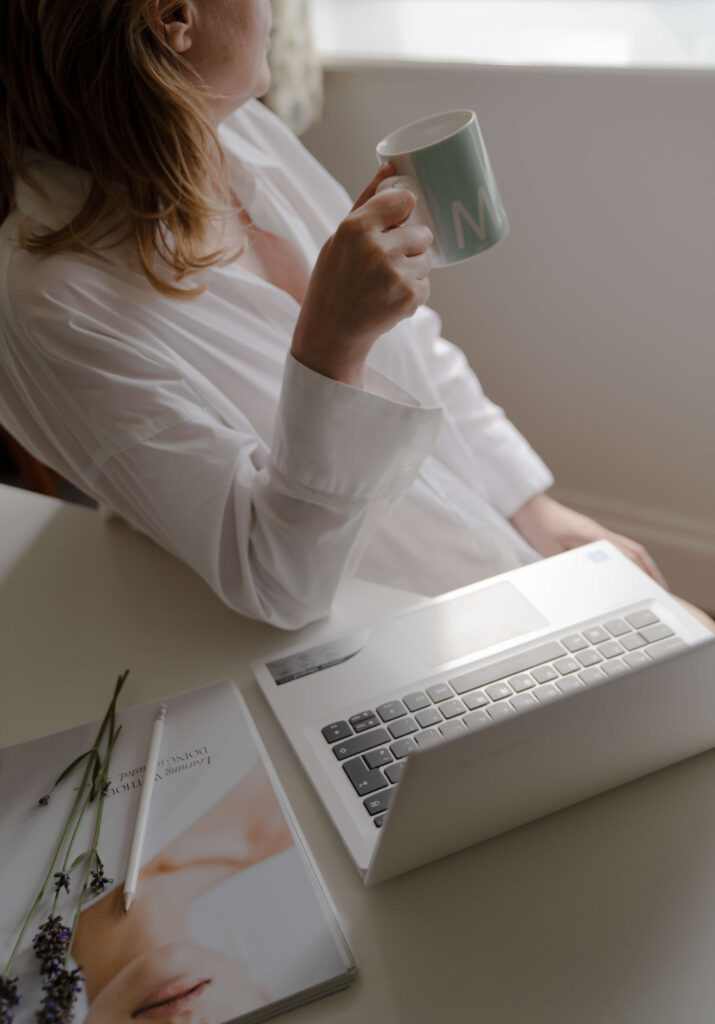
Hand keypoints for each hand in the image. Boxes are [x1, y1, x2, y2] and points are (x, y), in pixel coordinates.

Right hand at [291, 163, 432, 385]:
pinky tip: (388, 300)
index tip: (396, 222)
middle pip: (422, 232)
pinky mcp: (409, 297)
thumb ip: (367, 202)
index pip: (405, 199)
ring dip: (412, 270)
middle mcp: (376, 248)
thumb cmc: (333, 281)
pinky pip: (426, 285)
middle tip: (384, 264)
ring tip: (384, 284)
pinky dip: (412, 293)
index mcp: (356, 227)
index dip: (404, 211)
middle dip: (409, 246)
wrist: (331, 334)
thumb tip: (389, 165)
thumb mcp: (339, 238)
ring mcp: (394, 274)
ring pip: (426, 260)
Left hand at [509, 493, 668, 588]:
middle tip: (661, 588)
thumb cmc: (537, 526)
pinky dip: (627, 559)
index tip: (656, 586)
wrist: (527, 508)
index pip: (628, 554)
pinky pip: (615, 547)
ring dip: (641, 564)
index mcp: (593, 535)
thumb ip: (572, 564)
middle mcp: (598, 532)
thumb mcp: (551, 551)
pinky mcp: (588, 534)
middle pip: (634, 551)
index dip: (645, 571)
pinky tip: (626, 570)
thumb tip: (590, 582)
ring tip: (650, 582)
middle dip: (650, 570)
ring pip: (627, 547)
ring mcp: (594, 532)